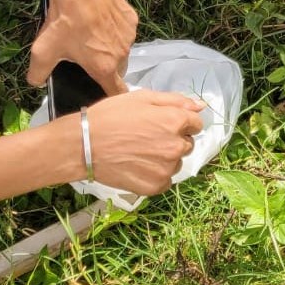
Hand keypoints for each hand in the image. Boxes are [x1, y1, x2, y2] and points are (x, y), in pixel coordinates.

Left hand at [28, 0, 136, 95]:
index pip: (117, 93)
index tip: (102, 90)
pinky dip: (116, 30)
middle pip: (118, 70)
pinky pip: (125, 31)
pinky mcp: (131, 18)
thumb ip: (37, 75)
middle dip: (106, 68)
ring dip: (112, 48)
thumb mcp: (41, 52)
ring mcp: (129, 35)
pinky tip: (100, 20)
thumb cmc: (62, 21)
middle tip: (88, 56)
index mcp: (104, 67)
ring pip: (122, 49)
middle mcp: (121, 54)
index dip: (110, 95)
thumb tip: (36, 82)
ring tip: (92, 35)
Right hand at [83, 90, 205, 195]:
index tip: (163, 123)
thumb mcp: (142, 97)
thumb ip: (175, 100)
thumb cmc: (111, 116)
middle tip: (148, 137)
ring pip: (176, 162)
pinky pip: (166, 180)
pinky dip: (156, 174)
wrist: (84, 145)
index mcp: (175, 121)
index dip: (181, 121)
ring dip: (165, 158)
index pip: (196, 123)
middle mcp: (176, 146)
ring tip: (140, 152)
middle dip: (173, 139)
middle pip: (187, 143)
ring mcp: (166, 168)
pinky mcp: (155, 186)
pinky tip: (138, 166)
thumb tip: (200, 106)